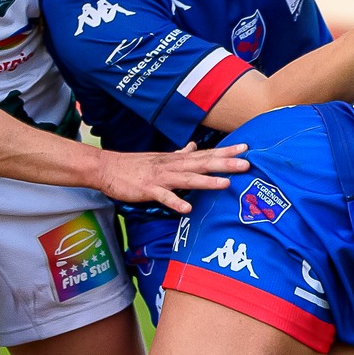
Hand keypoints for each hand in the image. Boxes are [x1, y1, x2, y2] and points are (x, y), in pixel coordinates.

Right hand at [96, 142, 248, 212]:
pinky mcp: (148, 190)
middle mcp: (172, 166)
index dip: (225, 151)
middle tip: (246, 163)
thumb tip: (194, 146)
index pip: (206, 154)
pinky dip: (175, 202)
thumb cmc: (135, 165)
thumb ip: (180, 153)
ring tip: (226, 184)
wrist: (107, 168)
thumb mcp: (161, 157)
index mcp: (176, 160)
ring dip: (206, 181)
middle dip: (225, 164)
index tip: (245, 147)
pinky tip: (187, 208)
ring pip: (187, 179)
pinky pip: (164, 197)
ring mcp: (160, 177)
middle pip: (202, 164)